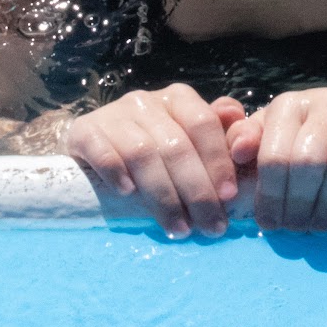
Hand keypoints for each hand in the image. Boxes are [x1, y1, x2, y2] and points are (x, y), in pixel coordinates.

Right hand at [64, 84, 246, 238]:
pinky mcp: (85, 132)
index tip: (230, 197)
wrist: (94, 146)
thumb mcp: (190, 140)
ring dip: (163, 195)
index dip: (218, 162)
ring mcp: (113, 115)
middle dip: (197, 191)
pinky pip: (103, 151)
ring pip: (143, 153)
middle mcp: (146, 101)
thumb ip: (222, 133)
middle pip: (176, 146)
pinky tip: (129, 194)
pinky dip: (117, 172)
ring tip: (179, 228)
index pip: (203, 124)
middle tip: (211, 227)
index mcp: (178, 98)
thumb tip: (241, 125)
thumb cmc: (156, 146)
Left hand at [230, 88, 326, 232]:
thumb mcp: (274, 139)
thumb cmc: (311, 141)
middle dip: (298, 204)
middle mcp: (326, 101)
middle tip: (297, 229)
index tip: (270, 224)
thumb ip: (247, 142)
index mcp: (290, 105)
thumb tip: (237, 152)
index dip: (270, 196)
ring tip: (320, 226)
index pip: (274, 154)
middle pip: (308, 160)